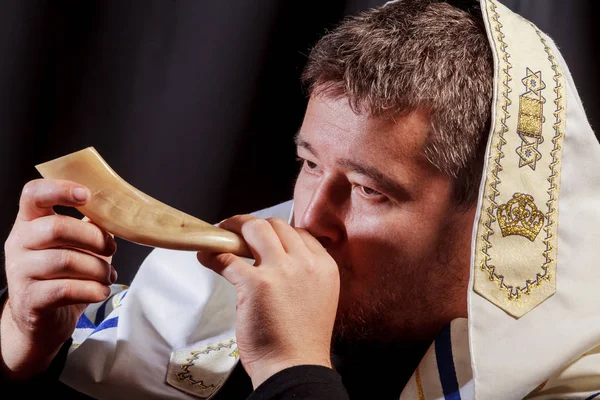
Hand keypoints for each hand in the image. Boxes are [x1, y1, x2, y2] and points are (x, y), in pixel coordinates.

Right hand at [1, 179, 116, 379]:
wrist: (43, 320)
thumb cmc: (65, 275)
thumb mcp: (75, 245)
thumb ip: (89, 224)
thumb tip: (117, 208)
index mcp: (30, 222)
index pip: (33, 194)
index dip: (60, 189)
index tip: (86, 195)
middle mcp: (19, 243)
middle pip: (57, 228)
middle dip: (94, 238)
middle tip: (111, 249)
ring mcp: (20, 272)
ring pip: (66, 260)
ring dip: (98, 268)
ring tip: (108, 275)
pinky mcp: (30, 299)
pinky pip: (67, 289)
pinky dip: (92, 290)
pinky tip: (100, 291)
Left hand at [197, 215, 339, 388]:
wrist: (294, 367)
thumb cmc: (302, 341)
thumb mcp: (318, 297)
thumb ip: (303, 274)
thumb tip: (275, 259)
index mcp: (324, 267)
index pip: (299, 233)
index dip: (277, 232)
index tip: (261, 237)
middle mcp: (305, 263)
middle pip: (275, 225)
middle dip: (252, 224)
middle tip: (236, 230)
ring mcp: (281, 271)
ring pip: (254, 229)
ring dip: (233, 229)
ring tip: (220, 235)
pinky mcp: (255, 283)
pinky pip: (228, 258)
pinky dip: (213, 254)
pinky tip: (207, 257)